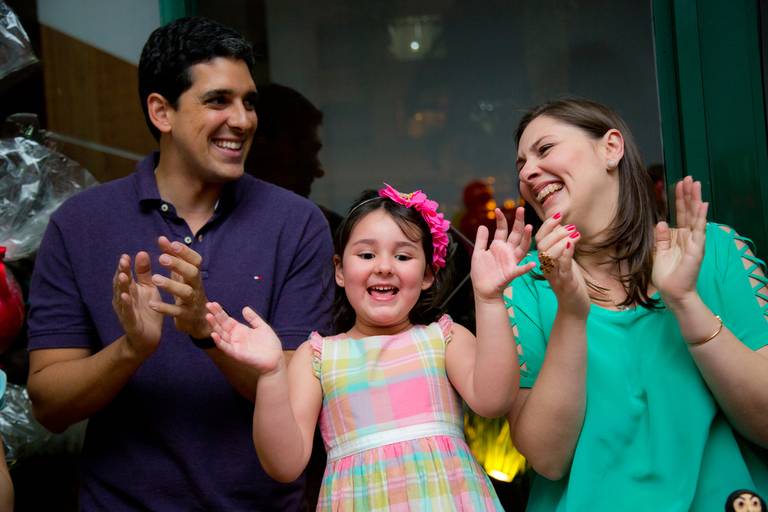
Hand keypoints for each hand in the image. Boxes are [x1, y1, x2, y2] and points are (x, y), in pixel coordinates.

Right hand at [112, 252, 163, 357]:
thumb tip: (141, 252)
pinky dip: (126, 304)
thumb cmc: (148, 310)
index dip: (124, 266)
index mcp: (129, 290)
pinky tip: (125, 296)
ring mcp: (126, 311)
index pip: (125, 276)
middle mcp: (124, 299)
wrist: (149, 338)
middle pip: (121, 284)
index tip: (126, 255)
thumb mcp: (148, 289)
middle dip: (122, 272)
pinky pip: (128, 312)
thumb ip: (144, 273)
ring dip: (122, 286)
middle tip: (123, 260)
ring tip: (123, 275)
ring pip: (122, 297)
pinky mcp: (131, 323)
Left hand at [150, 236, 209, 337]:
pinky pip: (177, 312)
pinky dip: (165, 308)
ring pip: (186, 292)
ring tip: (155, 279)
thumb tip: (162, 238)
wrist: (199, 319)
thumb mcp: (181, 274)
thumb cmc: (188, 291)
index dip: (186, 252)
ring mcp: (193, 301)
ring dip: (171, 285)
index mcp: (195, 275)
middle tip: (161, 258)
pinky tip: (152, 304)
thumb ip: (172, 257)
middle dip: (178, 265)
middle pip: (192, 273)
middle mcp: (197, 286)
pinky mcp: (187, 316)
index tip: (172, 244)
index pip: (195, 260)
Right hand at [205, 302, 283, 373]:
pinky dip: (219, 341)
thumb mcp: (262, 327)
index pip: (226, 319)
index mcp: (240, 330)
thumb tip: (244, 308)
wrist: (275, 359)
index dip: (219, 312)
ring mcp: (234, 345)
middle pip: (222, 325)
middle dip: (215, 315)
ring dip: (214, 326)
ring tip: (208, 316)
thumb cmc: (269, 344)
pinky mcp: (236, 353)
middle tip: (208, 305)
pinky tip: (213, 334)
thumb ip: (253, 318)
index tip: (212, 303)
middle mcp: (235, 337)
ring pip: (221, 334)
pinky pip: (225, 347)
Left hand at [471, 207, 535, 301]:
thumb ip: (481, 240)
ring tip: (529, 227)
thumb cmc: (481, 272)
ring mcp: (511, 262)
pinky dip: (526, 267)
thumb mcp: (478, 253)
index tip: (497, 209)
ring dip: (526, 238)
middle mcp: (507, 252)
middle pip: (515, 234)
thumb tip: (483, 225)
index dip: (501, 220)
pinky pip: (520, 270)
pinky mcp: (511, 273)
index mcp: (498, 246)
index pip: (502, 229)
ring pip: (521, 248)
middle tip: (521, 209)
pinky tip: (532, 264)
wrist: (483, 290)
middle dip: (518, 222)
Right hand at [535, 213, 589, 316]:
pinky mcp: (566, 284)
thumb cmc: (570, 282)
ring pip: (549, 256)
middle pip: (541, 245)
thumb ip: (561, 246)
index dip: (547, 225)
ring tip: (575, 234)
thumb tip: (563, 226)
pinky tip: (572, 244)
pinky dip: (566, 255)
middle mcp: (546, 267)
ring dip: (560, 241)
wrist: (574, 307)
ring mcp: (555, 276)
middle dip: (555, 232)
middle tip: (571, 227)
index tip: (558, 215)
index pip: (540, 239)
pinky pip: (563, 268)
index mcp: (545, 261)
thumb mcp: (565, 261)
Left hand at [652, 176, 707, 306]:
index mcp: (678, 236)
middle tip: (688, 178)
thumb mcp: (659, 252)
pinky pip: (699, 230)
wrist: (672, 292)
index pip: (680, 213)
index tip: (678, 183)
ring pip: (696, 216)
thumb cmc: (666, 274)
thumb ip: (660, 237)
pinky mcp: (697, 249)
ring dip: (695, 200)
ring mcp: (694, 241)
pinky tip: (702, 205)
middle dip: (688, 194)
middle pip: (689, 211)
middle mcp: (688, 236)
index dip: (679, 198)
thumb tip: (661, 221)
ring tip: (695, 184)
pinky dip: (701, 217)